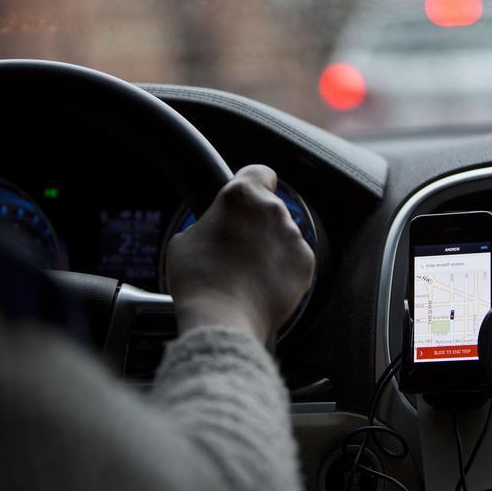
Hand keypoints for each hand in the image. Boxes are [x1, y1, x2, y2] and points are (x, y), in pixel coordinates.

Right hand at [166, 165, 315, 342]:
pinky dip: (283, 270)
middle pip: (271, 208)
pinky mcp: (306, 264)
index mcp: (242, 194)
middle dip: (258, 224)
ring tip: (248, 273)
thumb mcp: (185, 238)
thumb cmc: (198, 278)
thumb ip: (210, 222)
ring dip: (271, 247)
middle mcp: (274, 209)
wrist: (222, 318)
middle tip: (237, 248)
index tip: (248, 199)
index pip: (260, 172)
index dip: (254, 184)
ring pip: (283, 236)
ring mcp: (293, 236)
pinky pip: (295, 260)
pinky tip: (262, 285)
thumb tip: (218, 227)